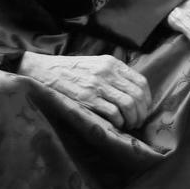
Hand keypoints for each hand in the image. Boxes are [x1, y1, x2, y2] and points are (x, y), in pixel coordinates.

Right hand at [20, 52, 150, 128]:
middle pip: (138, 95)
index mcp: (111, 63)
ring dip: (132, 119)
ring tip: (128, 126)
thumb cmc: (70, 71)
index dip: (147, 100)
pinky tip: (115, 125)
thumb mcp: (95, 64)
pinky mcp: (87, 99)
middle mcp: (107, 72)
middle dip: (141, 113)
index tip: (143, 110)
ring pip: (129, 105)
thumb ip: (113, 74)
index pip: (141, 82)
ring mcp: (97, 86)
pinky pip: (114, 113)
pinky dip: (119, 123)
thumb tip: (133, 93)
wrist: (42, 71)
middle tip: (137, 122)